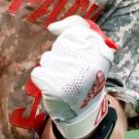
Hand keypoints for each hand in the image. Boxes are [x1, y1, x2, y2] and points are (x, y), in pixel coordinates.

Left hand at [30, 16, 117, 138]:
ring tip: (63, 80)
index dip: (71, 42)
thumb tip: (52, 27)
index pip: (74, 30)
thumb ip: (76, 27)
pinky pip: (37, 72)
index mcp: (101, 51)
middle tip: (72, 71)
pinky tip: (54, 88)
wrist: (83, 111)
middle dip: (60, 56)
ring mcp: (74, 77)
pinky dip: (42, 79)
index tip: (78, 56)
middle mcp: (90, 63)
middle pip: (58, 45)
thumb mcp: (91, 48)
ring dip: (50, 68)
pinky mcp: (58, 89)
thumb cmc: (84, 74)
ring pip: (46, 58)